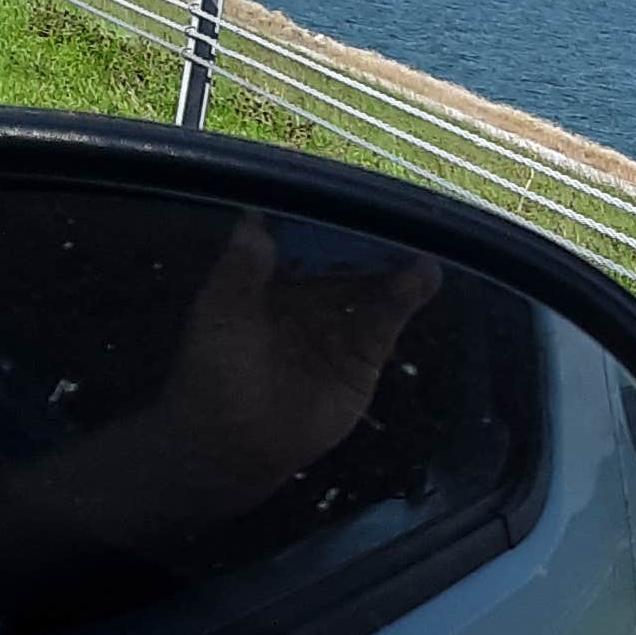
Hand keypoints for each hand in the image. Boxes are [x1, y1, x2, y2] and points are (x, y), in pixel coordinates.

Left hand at [147, 217, 441, 521]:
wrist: (230, 447)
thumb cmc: (213, 375)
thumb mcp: (219, 317)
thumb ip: (239, 271)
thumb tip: (255, 220)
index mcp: (271, 276)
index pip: (302, 233)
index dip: (323, 210)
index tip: (344, 188)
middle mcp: (309, 294)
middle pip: (345, 254)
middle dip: (368, 234)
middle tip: (393, 210)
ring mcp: (339, 324)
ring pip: (373, 284)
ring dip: (394, 263)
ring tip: (417, 242)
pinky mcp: (363, 357)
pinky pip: (386, 321)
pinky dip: (405, 298)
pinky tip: (421, 277)